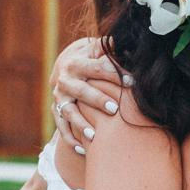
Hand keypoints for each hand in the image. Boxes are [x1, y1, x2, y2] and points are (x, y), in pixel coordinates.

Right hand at [51, 37, 124, 151]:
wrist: (65, 68)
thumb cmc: (90, 59)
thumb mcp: (97, 50)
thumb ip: (111, 46)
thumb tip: (129, 39)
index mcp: (77, 63)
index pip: (98, 68)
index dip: (115, 73)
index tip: (132, 81)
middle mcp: (65, 81)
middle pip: (81, 91)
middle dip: (97, 100)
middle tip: (114, 109)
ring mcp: (59, 98)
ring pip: (68, 112)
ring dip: (80, 124)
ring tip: (94, 136)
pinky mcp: (56, 111)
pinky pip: (61, 128)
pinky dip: (70, 140)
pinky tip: (82, 150)